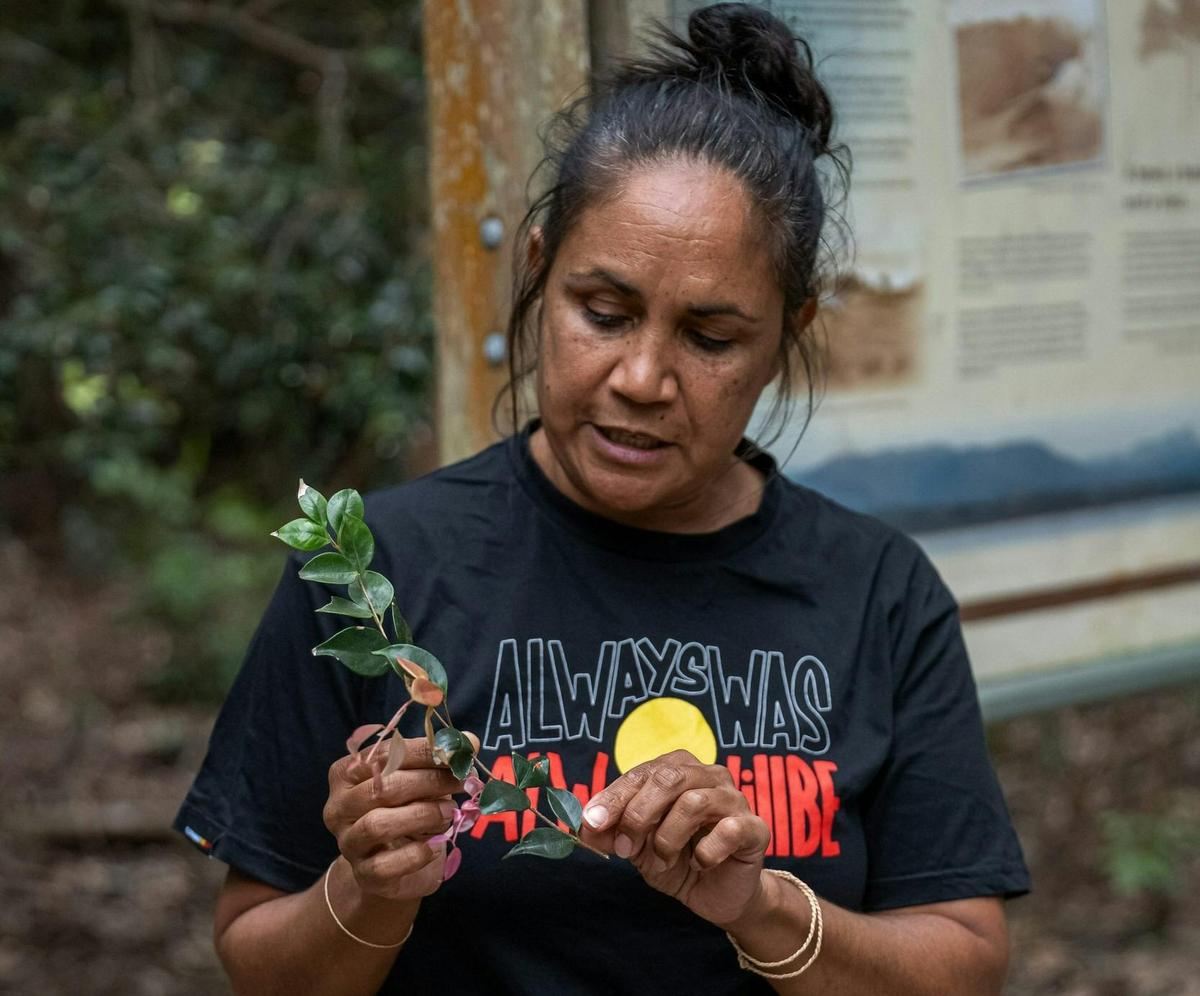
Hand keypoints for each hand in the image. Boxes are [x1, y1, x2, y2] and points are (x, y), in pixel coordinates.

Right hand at [322, 732, 478, 902]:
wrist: (392, 864)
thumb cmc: (405, 809)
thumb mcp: (419, 780)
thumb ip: (438, 759)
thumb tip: (469, 741)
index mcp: (346, 773)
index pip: (384, 754)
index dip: (424, 751)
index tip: (459, 752)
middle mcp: (339, 806)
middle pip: (383, 788)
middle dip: (430, 781)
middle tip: (462, 782)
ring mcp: (348, 842)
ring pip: (379, 824)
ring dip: (423, 815)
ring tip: (450, 812)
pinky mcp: (364, 874)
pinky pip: (386, 865)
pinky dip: (416, 854)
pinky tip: (434, 847)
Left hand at [578, 749, 769, 927]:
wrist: (718, 895)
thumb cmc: (678, 859)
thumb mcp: (637, 847)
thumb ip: (612, 832)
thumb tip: (585, 825)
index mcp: (678, 769)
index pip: (641, 773)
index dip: (614, 797)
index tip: (593, 822)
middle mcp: (708, 775)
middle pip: (668, 778)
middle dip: (638, 815)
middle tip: (626, 849)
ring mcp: (734, 799)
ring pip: (693, 802)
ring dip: (668, 838)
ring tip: (663, 860)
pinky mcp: (755, 828)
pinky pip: (728, 830)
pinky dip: (706, 852)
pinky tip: (699, 864)